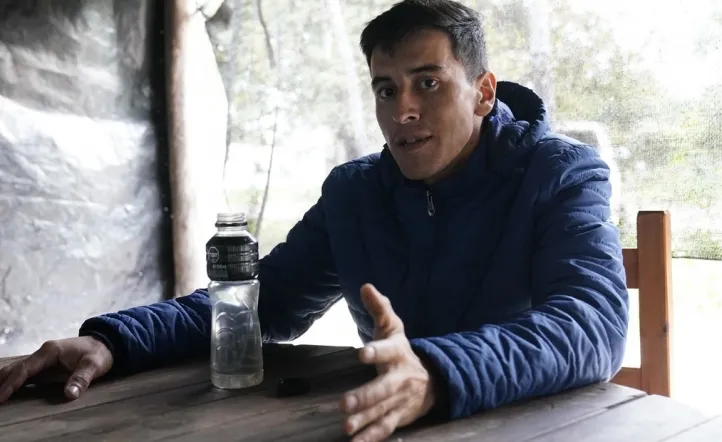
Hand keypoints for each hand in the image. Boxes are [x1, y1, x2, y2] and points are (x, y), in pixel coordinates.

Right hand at [0, 336, 113, 403]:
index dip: (12, 383)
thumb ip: (81, 379)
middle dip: (1, 383)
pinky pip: (25, 374)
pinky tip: (6, 391)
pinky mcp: (46, 365)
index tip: (1, 396)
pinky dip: (13, 382)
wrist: (106, 343)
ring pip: (17, 370)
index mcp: (50, 351)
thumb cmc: (99, 353)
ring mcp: (43, 359)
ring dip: (4, 381)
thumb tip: (69, 394)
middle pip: (16, 368)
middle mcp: (43, 353)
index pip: (25, 369)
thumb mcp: (94, 365)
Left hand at [340, 284, 436, 441]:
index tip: (362, 353)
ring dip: (364, 420)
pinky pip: (384, 429)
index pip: (387, 350)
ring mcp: (400, 400)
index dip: (375, 351)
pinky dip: (370, 438)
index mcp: (397, 353)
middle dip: (365, 396)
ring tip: (346, 427)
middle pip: (383, 388)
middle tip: (343, 403)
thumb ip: (379, 308)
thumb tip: (366, 286)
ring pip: (382, 411)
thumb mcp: (392, 327)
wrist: (431, 380)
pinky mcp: (397, 417)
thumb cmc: (401, 349)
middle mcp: (400, 378)